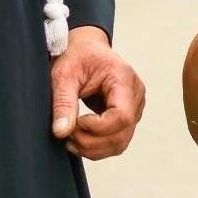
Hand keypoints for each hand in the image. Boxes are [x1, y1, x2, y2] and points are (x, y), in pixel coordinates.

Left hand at [50, 25, 145, 159]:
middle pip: (122, 133)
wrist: (85, 49)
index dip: (98, 127)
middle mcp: (136, 94)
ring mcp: (134, 107)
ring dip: (93, 148)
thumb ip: (63, 102)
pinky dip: (97, 147)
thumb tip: (61, 132)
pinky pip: (117, 141)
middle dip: (91, 141)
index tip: (76, 122)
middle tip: (67, 134)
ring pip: (120, 142)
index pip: (121, 115)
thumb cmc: (76, 57)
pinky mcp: (128, 117)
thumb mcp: (63, 75)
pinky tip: (78, 139)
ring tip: (70, 138)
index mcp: (123, 77)